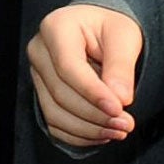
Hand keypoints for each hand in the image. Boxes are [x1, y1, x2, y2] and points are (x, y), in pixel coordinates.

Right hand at [28, 5, 142, 146]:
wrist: (99, 31)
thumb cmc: (110, 29)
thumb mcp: (124, 36)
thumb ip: (121, 66)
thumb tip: (120, 98)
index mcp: (56, 27)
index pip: (68, 67)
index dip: (93, 92)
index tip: (119, 109)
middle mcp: (39, 50)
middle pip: (60, 93)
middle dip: (95, 115)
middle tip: (126, 124)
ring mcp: (37, 74)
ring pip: (55, 113)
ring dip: (89, 129)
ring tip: (119, 131)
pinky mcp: (41, 94)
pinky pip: (54, 124)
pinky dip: (79, 135)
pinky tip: (103, 133)